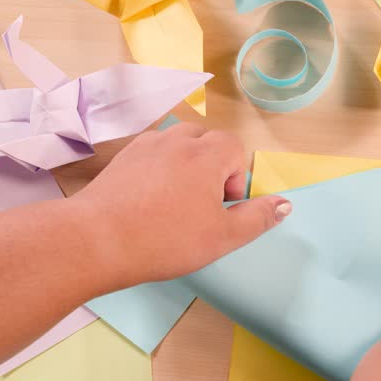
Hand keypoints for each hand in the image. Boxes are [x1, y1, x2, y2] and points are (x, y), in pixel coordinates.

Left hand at [69, 123, 290, 286]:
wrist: (95, 240)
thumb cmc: (164, 239)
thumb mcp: (222, 237)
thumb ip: (257, 218)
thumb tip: (285, 205)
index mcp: (206, 155)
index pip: (235, 148)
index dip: (235, 178)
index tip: (221, 207)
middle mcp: (176, 140)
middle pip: (206, 140)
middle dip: (212, 167)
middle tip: (201, 205)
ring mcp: (144, 146)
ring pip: (177, 143)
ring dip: (185, 165)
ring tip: (175, 201)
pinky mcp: (121, 158)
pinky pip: (151, 153)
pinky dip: (158, 169)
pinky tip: (148, 201)